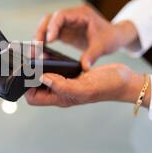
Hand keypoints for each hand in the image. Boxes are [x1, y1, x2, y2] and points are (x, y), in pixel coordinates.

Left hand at [25, 64, 150, 107]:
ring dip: (38, 67)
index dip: (26, 88)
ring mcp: (66, 83)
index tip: (27, 73)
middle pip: (35, 87)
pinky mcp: (72, 74)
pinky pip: (55, 69)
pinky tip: (50, 54)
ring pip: (44, 77)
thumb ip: (63, 86)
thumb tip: (42, 78)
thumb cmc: (108, 87)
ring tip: (37, 56)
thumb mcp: (84, 87)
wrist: (124, 79)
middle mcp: (61, 92)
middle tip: (29, 61)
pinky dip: (50, 62)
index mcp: (61, 98)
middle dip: (30, 75)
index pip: (34, 98)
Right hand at [36, 4, 137, 70]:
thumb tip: (84, 67)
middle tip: (36, 47)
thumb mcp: (103, 46)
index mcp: (81, 14)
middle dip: (41, 31)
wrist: (115, 36)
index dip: (53, 26)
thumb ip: (92, 55)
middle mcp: (72, 16)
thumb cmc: (111, 37)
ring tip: (36, 50)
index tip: (48, 40)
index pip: (61, 15)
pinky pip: (50, 34)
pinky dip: (45, 41)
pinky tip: (41, 51)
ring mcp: (67, 23)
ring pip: (47, 26)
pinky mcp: (65, 31)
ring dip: (40, 36)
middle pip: (50, 19)